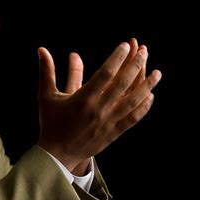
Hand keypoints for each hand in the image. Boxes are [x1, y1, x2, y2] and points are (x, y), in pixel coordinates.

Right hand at [37, 40, 161, 171]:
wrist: (57, 153)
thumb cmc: (51, 121)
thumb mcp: (47, 95)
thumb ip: (46, 71)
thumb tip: (41, 49)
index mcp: (83, 98)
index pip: (105, 73)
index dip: (117, 58)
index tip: (126, 46)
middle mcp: (98, 109)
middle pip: (123, 84)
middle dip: (136, 65)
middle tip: (145, 51)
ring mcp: (108, 122)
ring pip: (133, 101)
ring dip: (147, 85)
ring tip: (157, 73)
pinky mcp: (114, 133)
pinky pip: (133, 118)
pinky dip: (143, 107)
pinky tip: (150, 96)